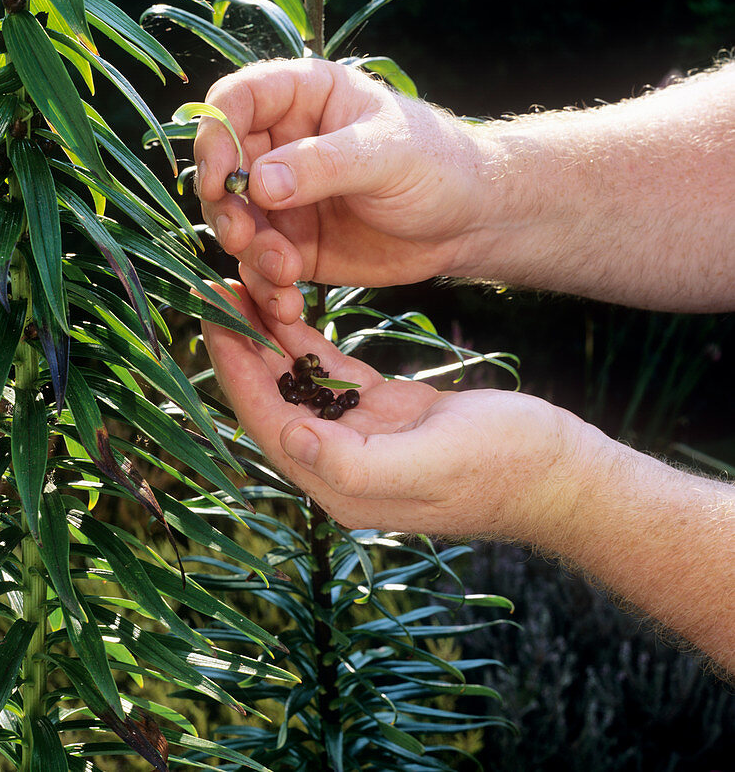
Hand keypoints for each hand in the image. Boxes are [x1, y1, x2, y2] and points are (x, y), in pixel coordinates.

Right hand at [194, 59, 495, 323]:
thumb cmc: (438, 166)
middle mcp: (280, 145)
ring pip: (233, 222)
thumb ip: (323, 164)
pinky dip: (266, 287)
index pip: (235, 102)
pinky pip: (258, 265)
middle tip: (243, 237)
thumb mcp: (388, 154)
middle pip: (221, 169)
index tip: (220, 178)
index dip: (216, 136)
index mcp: (302, 99)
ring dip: (248, 252)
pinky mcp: (290, 245)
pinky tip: (290, 303)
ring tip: (285, 273)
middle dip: (225, 207)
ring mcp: (281, 198)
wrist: (470, 224)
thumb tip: (257, 182)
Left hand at [201, 283, 603, 545]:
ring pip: (296, 383)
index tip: (212, 319)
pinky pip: (331, 374)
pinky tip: (286, 309)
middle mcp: (339, 464)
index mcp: (340, 485)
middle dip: (240, 348)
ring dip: (268, 339)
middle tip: (214, 292)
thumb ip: (354, 462)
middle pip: (271, 400)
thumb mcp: (430, 463)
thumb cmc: (507, 469)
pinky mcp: (385, 413)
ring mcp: (361, 437)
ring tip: (240, 288)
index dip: (235, 372)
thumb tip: (289, 436)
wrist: (562, 474)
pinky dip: (306, 343)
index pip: (268, 423)